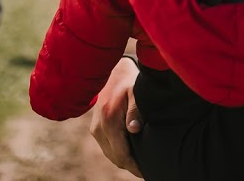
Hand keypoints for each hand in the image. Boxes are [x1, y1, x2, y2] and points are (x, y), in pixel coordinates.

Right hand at [89, 56, 143, 175]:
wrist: (113, 72)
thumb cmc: (129, 82)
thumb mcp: (136, 92)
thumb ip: (136, 111)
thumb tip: (134, 130)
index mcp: (109, 121)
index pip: (121, 154)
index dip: (134, 166)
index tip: (147, 171)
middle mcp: (99, 128)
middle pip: (115, 158)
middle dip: (131, 165)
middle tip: (147, 169)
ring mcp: (95, 129)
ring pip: (110, 154)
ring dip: (124, 160)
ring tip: (141, 163)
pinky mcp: (95, 128)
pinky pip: (107, 147)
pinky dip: (118, 153)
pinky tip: (132, 152)